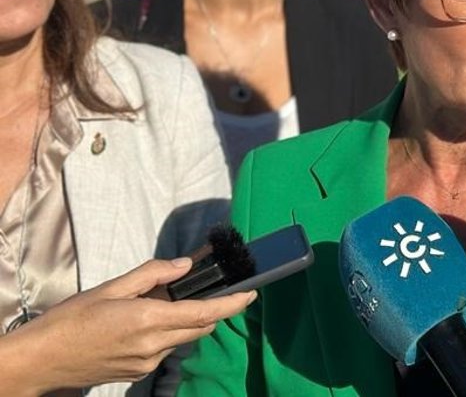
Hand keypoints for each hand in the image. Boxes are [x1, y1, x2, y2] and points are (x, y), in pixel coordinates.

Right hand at [1, 257, 256, 395]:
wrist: (40, 360)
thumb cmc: (71, 320)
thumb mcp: (110, 287)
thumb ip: (152, 274)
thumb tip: (185, 265)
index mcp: (148, 321)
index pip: (204, 313)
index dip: (233, 304)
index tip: (252, 294)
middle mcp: (153, 346)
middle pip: (200, 327)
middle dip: (211, 309)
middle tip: (208, 289)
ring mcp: (145, 364)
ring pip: (182, 339)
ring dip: (184, 321)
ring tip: (160, 304)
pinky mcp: (137, 373)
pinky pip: (164, 350)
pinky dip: (165, 333)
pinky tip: (142, 323)